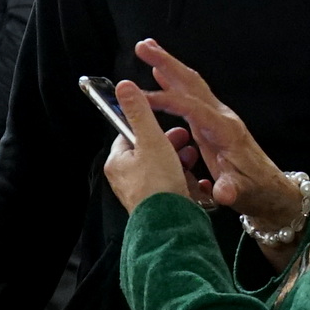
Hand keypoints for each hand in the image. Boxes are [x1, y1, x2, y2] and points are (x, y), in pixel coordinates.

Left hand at [102, 81, 194, 213]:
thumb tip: (124, 87)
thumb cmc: (157, 183)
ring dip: (178, 160)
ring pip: (161, 168)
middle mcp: (125, 180)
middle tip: (184, 140)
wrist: (171, 222)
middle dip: (169, 144)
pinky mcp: (158, 204)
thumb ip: (140, 112)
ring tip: (190, 157)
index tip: (165, 126)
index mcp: (117, 162)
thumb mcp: (150, 139)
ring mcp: (142, 193)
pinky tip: (192, 178)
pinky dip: (181, 178)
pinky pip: (169, 184)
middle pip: (147, 151)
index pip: (129, 134)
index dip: (149, 126)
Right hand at [134, 39, 298, 225]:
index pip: (191, 107)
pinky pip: (191, 96)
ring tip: (147, 49)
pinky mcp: (213, 122)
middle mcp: (222, 117)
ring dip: (169, 66)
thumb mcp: (243, 192)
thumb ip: (231, 190)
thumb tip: (223, 192)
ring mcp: (218, 117)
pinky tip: (162, 74)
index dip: (166, 100)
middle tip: (143, 47)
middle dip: (168, 63)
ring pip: (191, 85)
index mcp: (225, 131)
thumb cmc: (256, 189)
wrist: (271, 189)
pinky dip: (175, 82)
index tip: (141, 96)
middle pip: (192, 83)